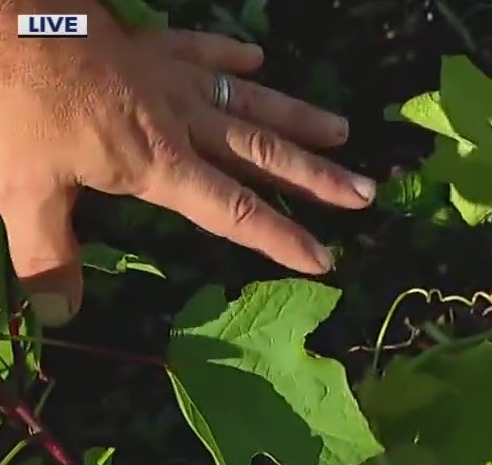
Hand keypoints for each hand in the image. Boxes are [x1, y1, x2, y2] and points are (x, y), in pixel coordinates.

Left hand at [0, 1, 376, 325]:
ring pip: (250, 103)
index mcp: (159, 164)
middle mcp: (181, 123)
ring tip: (342, 132)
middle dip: (318, 178)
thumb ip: (46, 254)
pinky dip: (231, 56)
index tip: (324, 258)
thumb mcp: (21, 188)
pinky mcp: (152, 47)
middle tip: (365, 194)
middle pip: (263, 156)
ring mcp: (171, 80)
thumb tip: (58, 316)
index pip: (234, 211)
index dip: (281, 238)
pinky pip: (202, 52)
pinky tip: (257, 58)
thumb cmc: (14, 106)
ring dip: (298, 119)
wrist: (4, 21)